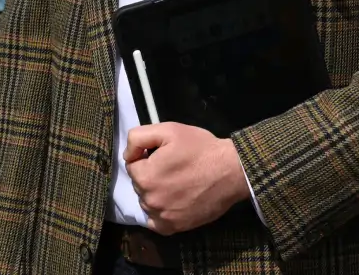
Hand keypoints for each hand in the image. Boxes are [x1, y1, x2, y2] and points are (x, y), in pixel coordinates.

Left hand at [123, 122, 250, 234]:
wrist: (231, 171)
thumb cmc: (200, 148)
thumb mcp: (169, 130)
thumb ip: (139, 137)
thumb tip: (128, 155)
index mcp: (145, 176)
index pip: (132, 165)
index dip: (146, 156)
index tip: (163, 153)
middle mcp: (150, 200)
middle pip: (139, 184)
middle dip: (150, 174)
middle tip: (172, 166)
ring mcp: (162, 216)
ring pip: (147, 202)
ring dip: (155, 192)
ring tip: (176, 182)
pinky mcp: (175, 227)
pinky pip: (155, 222)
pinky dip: (159, 213)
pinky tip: (172, 201)